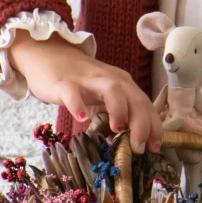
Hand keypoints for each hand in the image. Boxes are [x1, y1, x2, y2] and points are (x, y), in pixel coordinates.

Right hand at [6, 34, 162, 154]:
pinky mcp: (63, 83)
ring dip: (119, 110)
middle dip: (142, 123)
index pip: (144, 104)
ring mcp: (87, 80)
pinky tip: (80, 119)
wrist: (46, 54)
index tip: (155, 148)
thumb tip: (129, 142)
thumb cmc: (78, 81)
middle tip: (139, 148)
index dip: (153, 126)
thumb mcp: (102, 96)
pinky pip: (72, 92)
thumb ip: (116, 113)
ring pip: (111, 89)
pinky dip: (78, 105)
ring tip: (116, 130)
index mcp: (122, 83)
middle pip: (134, 97)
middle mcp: (109, 79)